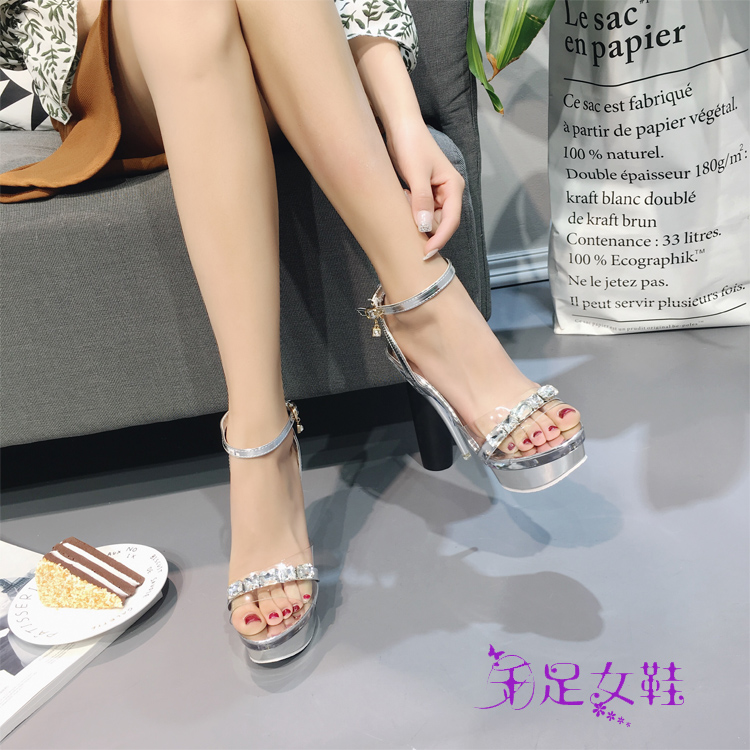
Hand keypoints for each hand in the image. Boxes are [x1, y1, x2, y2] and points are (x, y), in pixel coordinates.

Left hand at [385, 120, 464, 257]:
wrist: (400, 127)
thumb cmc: (411, 145)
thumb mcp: (416, 173)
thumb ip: (421, 200)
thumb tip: (424, 228)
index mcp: (453, 187)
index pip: (451, 221)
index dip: (440, 239)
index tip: (426, 253)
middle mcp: (448, 193)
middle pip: (441, 223)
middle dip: (426, 229)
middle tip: (408, 223)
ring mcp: (437, 194)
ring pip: (429, 220)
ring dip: (416, 219)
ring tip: (403, 201)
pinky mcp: (425, 194)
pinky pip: (421, 212)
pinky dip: (411, 212)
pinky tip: (402, 199)